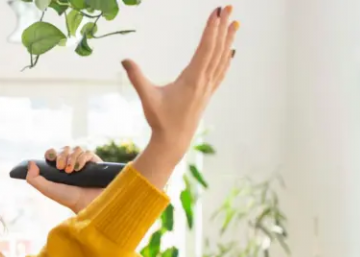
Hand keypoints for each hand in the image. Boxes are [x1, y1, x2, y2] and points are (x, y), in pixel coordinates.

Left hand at [26, 147, 104, 213]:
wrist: (86, 203)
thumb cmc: (67, 198)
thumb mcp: (47, 190)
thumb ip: (34, 179)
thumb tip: (31, 163)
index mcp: (58, 168)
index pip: (53, 153)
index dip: (51, 152)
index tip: (50, 158)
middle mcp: (71, 163)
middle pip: (64, 148)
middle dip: (61, 156)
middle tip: (61, 168)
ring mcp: (83, 162)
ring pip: (76, 149)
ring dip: (72, 158)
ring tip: (71, 171)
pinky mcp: (94, 163)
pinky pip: (88, 152)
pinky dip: (82, 158)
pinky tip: (79, 169)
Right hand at [122, 6, 238, 161]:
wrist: (174, 141)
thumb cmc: (160, 119)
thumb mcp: (146, 97)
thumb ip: (137, 77)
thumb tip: (124, 60)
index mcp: (192, 79)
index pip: (205, 48)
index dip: (211, 29)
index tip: (216, 13)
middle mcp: (204, 81)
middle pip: (217, 49)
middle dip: (223, 27)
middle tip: (229, 7)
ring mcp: (208, 87)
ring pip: (222, 58)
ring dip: (228, 40)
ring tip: (234, 23)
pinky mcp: (207, 93)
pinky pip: (221, 71)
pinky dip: (227, 58)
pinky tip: (231, 51)